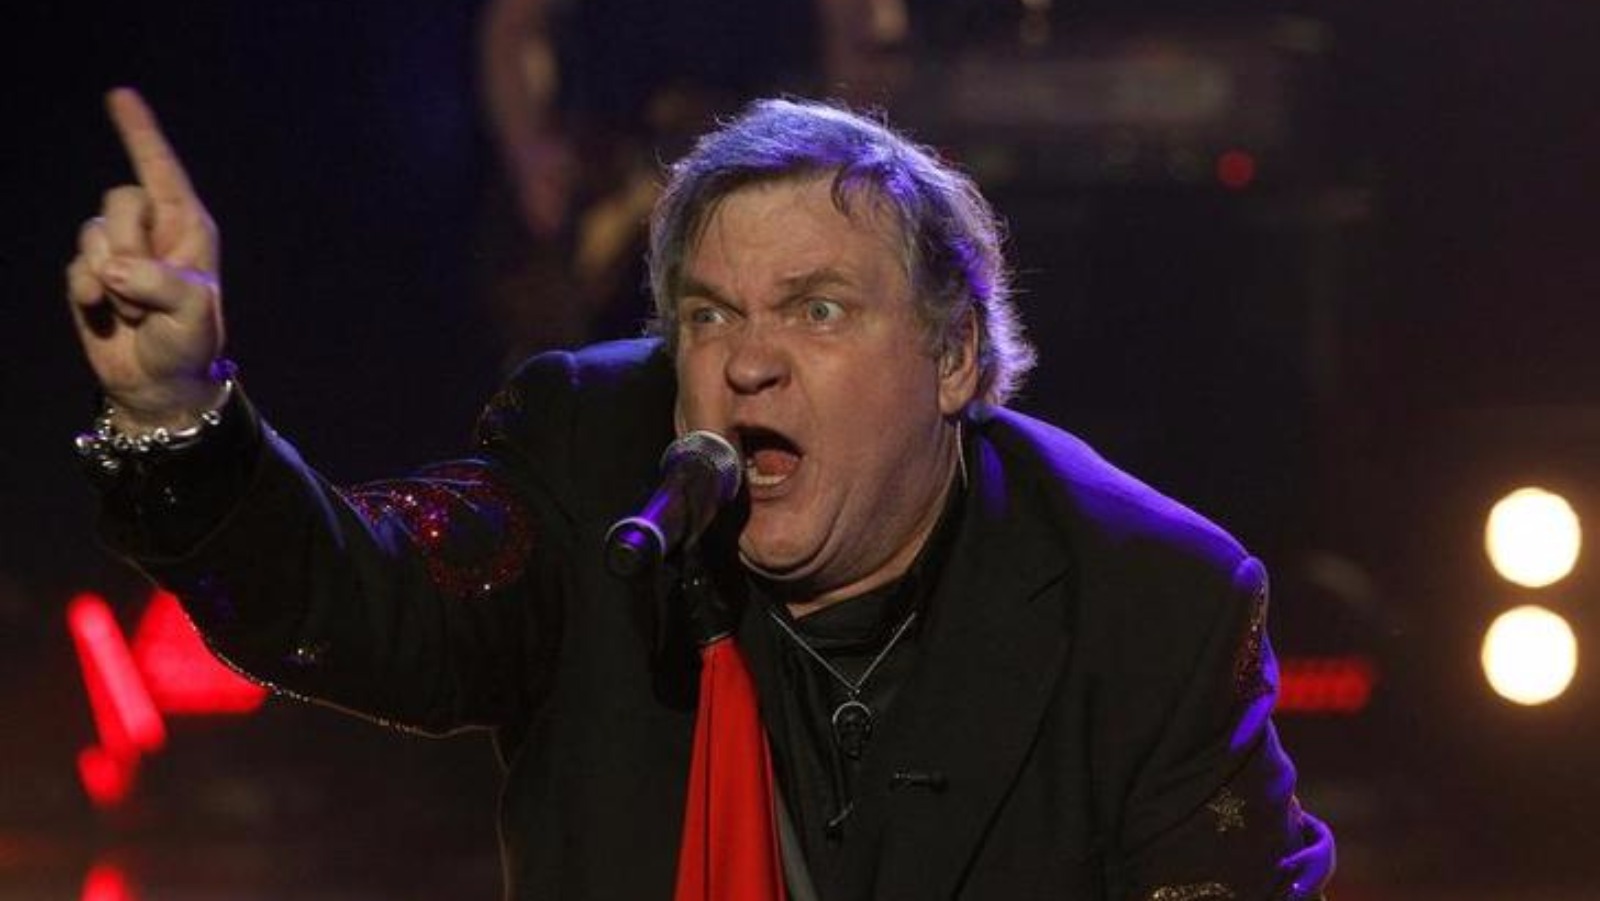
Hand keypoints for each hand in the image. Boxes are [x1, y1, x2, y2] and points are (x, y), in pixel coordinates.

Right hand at [65, 88, 226, 428]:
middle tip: (150, 292)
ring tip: (136, 310)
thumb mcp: (192, 313)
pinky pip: (76, 266)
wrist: (159, 382)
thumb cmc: (191, 344)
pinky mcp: (91, 275)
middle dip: (131, 246)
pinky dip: (88, 291)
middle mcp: (154, 231)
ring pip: (94, 234)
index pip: (162, 169)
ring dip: (113, 279)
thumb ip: (160, 283)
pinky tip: (104, 313)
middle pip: (120, 200)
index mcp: (189, 227)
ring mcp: (119, 251)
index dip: (141, 132)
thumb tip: (113, 267)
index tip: (121, 95)